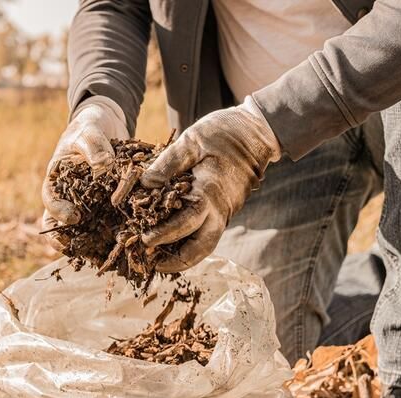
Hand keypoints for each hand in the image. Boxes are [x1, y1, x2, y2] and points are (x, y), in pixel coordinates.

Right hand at [41, 95, 128, 250]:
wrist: (104, 129)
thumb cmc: (89, 128)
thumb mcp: (89, 131)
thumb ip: (94, 146)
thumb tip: (104, 165)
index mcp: (56, 181)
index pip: (50, 201)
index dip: (58, 212)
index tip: (73, 216)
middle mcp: (68, 199)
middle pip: (61, 227)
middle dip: (70, 241)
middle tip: (83, 250)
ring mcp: (86, 207)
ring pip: (84, 233)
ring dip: (92, 246)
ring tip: (106, 256)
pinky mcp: (105, 210)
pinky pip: (107, 227)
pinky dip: (114, 238)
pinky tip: (128, 247)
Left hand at [136, 96, 280, 271]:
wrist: (256, 132)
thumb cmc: (223, 133)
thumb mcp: (190, 141)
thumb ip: (167, 164)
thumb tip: (144, 185)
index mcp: (209, 193)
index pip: (185, 224)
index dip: (163, 236)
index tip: (144, 241)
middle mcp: (219, 209)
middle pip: (200, 248)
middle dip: (176, 261)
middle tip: (152, 262)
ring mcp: (225, 212)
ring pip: (206, 246)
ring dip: (184, 257)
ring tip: (159, 259)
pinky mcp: (225, 210)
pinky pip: (208, 234)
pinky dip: (190, 243)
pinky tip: (172, 242)